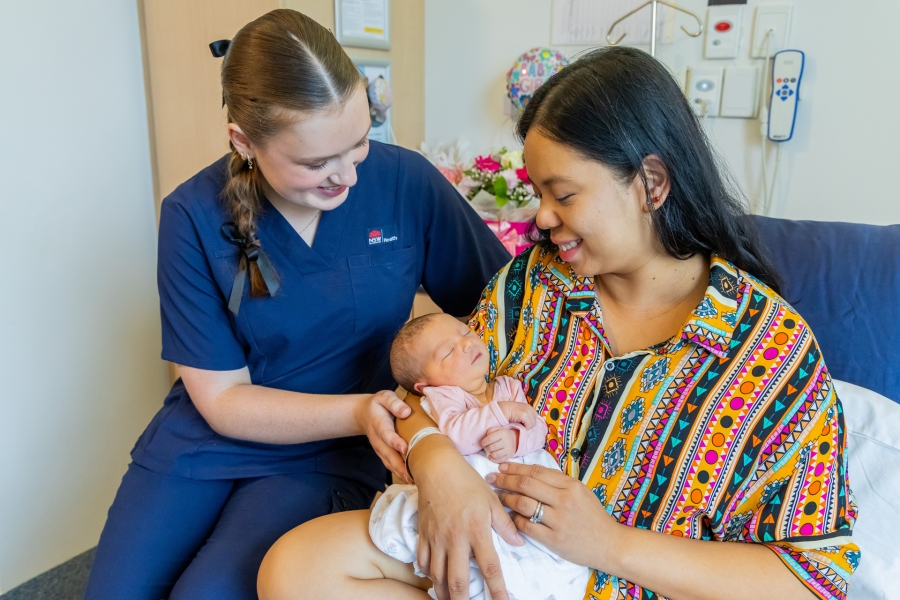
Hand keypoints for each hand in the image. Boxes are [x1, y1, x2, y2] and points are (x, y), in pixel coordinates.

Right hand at [354, 390, 412, 483]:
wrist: (363, 414)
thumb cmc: (379, 404)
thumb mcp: (384, 397)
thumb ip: (394, 403)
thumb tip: (406, 412)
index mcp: (379, 424)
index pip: (387, 434)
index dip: (395, 442)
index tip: (405, 448)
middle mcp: (378, 439)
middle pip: (388, 454)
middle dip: (400, 465)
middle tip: (413, 473)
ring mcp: (380, 449)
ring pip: (389, 463)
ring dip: (401, 472)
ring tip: (415, 480)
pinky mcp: (383, 454)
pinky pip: (390, 465)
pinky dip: (399, 473)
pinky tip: (411, 479)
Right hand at [413, 436, 523, 599]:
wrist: (437, 468)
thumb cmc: (467, 482)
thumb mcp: (491, 500)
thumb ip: (506, 524)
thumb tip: (519, 543)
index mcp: (477, 530)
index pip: (490, 567)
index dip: (497, 590)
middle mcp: (455, 538)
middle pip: (458, 580)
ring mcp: (436, 538)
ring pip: (437, 575)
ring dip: (444, 592)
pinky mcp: (424, 534)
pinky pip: (423, 561)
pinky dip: (428, 574)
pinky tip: (434, 580)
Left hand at [481, 426, 517, 462]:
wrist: (513, 440)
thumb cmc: (501, 434)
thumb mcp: (496, 429)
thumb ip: (490, 431)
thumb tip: (486, 439)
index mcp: (503, 433)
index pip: (490, 438)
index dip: (484, 442)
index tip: (483, 443)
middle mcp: (506, 442)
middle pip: (491, 447)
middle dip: (486, 448)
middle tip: (486, 447)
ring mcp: (508, 450)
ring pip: (494, 455)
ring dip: (489, 453)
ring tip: (489, 451)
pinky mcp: (508, 456)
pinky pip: (498, 460)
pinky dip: (493, 459)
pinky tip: (492, 455)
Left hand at [487, 461, 621, 569]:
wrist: (609, 544)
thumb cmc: (593, 516)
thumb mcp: (580, 491)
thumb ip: (557, 481)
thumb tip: (528, 472)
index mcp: (571, 486)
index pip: (536, 472)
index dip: (515, 468)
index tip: (501, 466)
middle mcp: (564, 500)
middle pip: (526, 485)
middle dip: (505, 480)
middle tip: (492, 478)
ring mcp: (558, 520)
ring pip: (523, 504)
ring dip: (505, 498)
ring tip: (496, 495)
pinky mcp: (553, 539)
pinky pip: (526, 526)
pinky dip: (514, 519)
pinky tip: (508, 515)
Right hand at [496, 401, 536, 428]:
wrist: (498, 411)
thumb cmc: (505, 414)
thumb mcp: (517, 413)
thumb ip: (524, 416)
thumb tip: (530, 423)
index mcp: (527, 406)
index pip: (535, 416)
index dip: (530, 422)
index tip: (522, 423)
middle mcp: (528, 406)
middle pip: (535, 420)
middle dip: (529, 424)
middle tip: (519, 425)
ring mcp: (526, 410)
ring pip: (533, 423)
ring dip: (526, 426)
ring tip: (518, 425)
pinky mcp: (524, 414)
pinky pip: (529, 424)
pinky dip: (524, 427)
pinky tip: (517, 425)